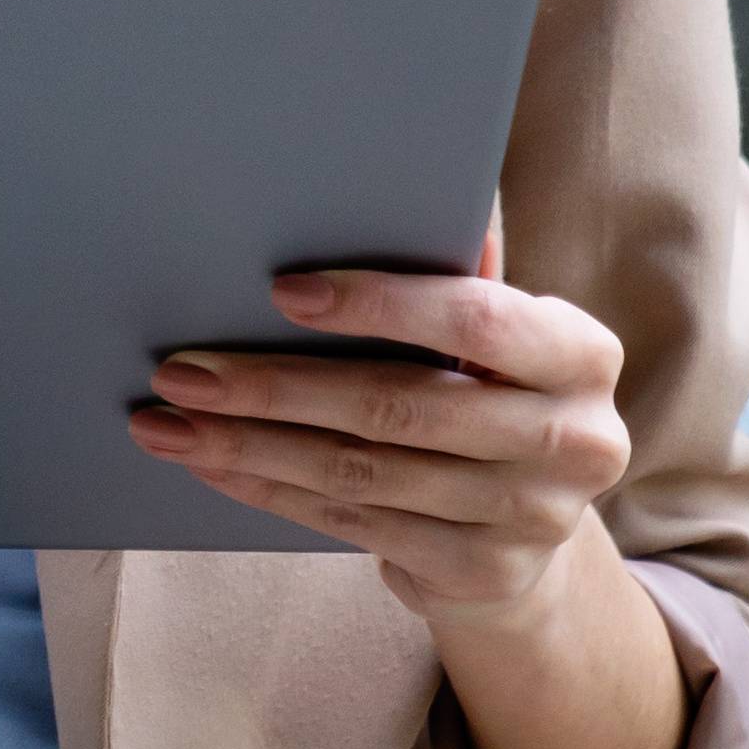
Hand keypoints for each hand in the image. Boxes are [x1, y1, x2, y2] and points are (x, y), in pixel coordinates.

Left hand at [125, 221, 632, 623]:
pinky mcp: (483, 573)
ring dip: (250, 445)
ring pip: (361, 473)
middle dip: (275, 386)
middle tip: (179, 370)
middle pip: (399, 406)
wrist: (529, 531)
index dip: (378, 303)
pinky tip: (211, 466)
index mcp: (581, 354)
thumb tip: (396, 175)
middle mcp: (575, 440)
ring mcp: (532, 517)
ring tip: (167, 422)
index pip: (474, 318)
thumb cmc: (490, 394)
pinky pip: (352, 525)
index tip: (280, 290)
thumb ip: (456, 271)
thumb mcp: (496, 335)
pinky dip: (270, 492)